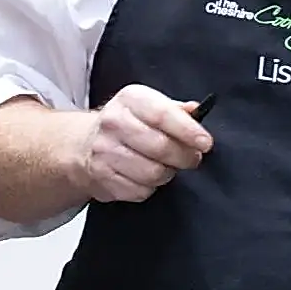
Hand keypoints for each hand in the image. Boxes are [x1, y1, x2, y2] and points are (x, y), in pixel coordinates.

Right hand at [76, 83, 213, 203]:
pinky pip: (140, 191)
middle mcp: (114, 122)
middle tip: (193, 158)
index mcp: (131, 99)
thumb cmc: (129, 123)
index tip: (205, 143)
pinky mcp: (101, 177)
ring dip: (168, 173)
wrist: (85, 144)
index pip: (163, 115)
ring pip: (152, 173)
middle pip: (160, 147)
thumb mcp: (151, 106)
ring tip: (168, 166)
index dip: (188, 131)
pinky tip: (147, 177)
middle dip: (184, 157)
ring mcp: (104, 151)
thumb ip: (176, 110)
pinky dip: (151, 187)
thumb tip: (198, 111)